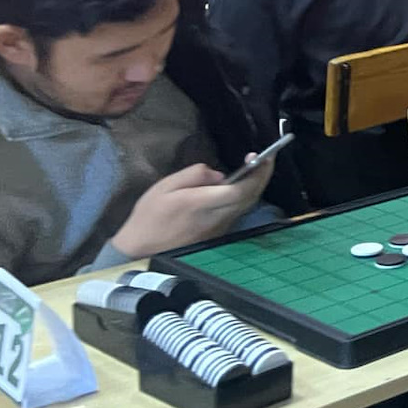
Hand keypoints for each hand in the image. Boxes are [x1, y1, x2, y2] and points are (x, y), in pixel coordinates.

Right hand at [110, 162, 271, 259]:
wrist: (140, 251)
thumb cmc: (149, 218)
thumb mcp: (164, 188)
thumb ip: (194, 175)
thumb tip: (218, 174)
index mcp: (200, 204)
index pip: (239, 190)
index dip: (255, 173)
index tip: (261, 157)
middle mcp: (216, 218)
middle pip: (250, 197)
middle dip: (263, 176)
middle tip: (267, 159)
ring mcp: (219, 228)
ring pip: (247, 205)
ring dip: (256, 186)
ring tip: (259, 167)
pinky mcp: (218, 233)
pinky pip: (238, 211)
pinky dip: (246, 196)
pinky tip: (243, 185)